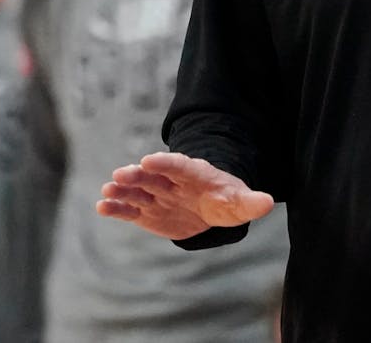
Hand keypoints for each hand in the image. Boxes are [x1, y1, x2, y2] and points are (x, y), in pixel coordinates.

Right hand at [96, 152, 274, 239]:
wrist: (211, 208)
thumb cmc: (226, 200)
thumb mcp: (240, 201)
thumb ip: (251, 202)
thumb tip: (268, 202)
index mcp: (193, 173)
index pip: (178, 164)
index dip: (164, 162)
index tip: (148, 160)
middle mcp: (170, 180)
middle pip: (152, 175)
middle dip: (137, 175)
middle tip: (120, 175)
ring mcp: (156, 194)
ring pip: (137, 190)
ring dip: (122, 190)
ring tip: (107, 191)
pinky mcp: (147, 211)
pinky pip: (130, 209)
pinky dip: (117, 208)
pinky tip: (103, 207)